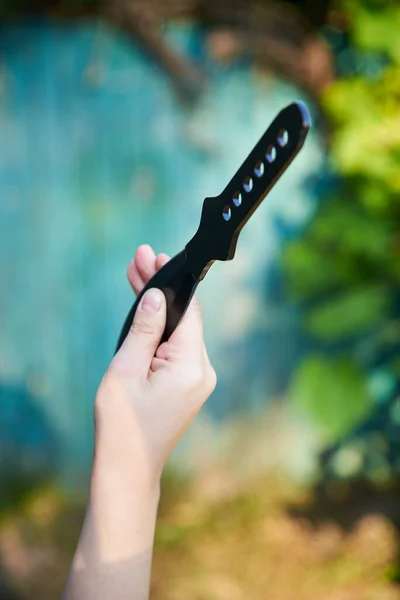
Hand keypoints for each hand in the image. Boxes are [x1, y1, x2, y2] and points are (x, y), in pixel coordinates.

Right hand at [95, 244, 216, 485]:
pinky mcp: (187, 385)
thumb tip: (156, 296)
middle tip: (138, 258)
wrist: (128, 468)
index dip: (170, 282)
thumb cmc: (122, 424)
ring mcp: (197, 379)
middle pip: (182, 318)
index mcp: (191, 366)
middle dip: (159, 290)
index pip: (187, 310)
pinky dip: (159, 331)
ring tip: (136, 275)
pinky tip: (144, 311)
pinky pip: (175, 349)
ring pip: (178, 332)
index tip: (154, 256)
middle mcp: (202, 370)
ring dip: (158, 308)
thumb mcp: (126, 369)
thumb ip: (145, 329)